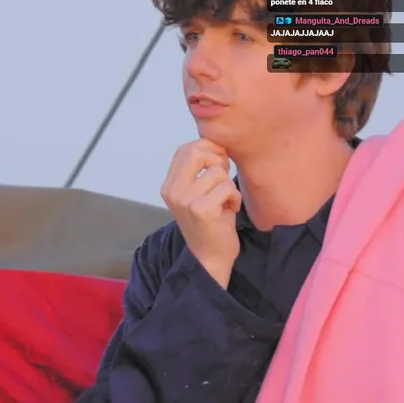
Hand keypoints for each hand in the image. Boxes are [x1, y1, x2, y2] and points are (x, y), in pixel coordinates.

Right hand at [160, 140, 242, 286]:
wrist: (210, 258)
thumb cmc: (210, 222)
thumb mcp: (197, 193)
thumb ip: (199, 170)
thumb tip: (217, 145)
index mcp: (169, 185)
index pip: (186, 148)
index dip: (208, 150)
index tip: (218, 165)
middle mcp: (173, 191)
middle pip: (198, 152)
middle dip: (218, 162)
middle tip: (223, 181)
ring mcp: (185, 200)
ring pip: (218, 172)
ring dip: (229, 186)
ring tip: (224, 202)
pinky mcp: (201, 209)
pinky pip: (227, 187)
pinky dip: (234, 198)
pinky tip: (228, 210)